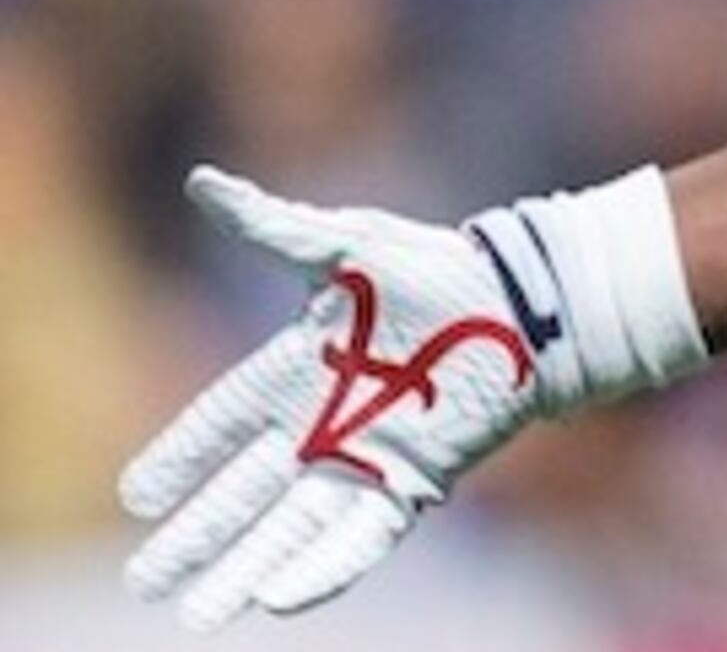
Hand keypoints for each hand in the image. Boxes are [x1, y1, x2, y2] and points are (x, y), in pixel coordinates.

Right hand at [120, 162, 701, 628]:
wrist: (523, 300)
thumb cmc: (437, 265)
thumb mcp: (348, 244)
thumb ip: (273, 228)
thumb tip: (203, 184)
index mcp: (297, 369)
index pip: (220, 423)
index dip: (180, 459)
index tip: (137, 496)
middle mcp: (323, 423)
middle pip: (243, 492)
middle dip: (194, 536)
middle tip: (147, 579)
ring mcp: (367, 456)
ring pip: (291, 526)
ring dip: (245, 568)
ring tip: (200, 614)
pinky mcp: (415, 479)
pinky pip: (361, 535)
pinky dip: (323, 568)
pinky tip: (282, 598)